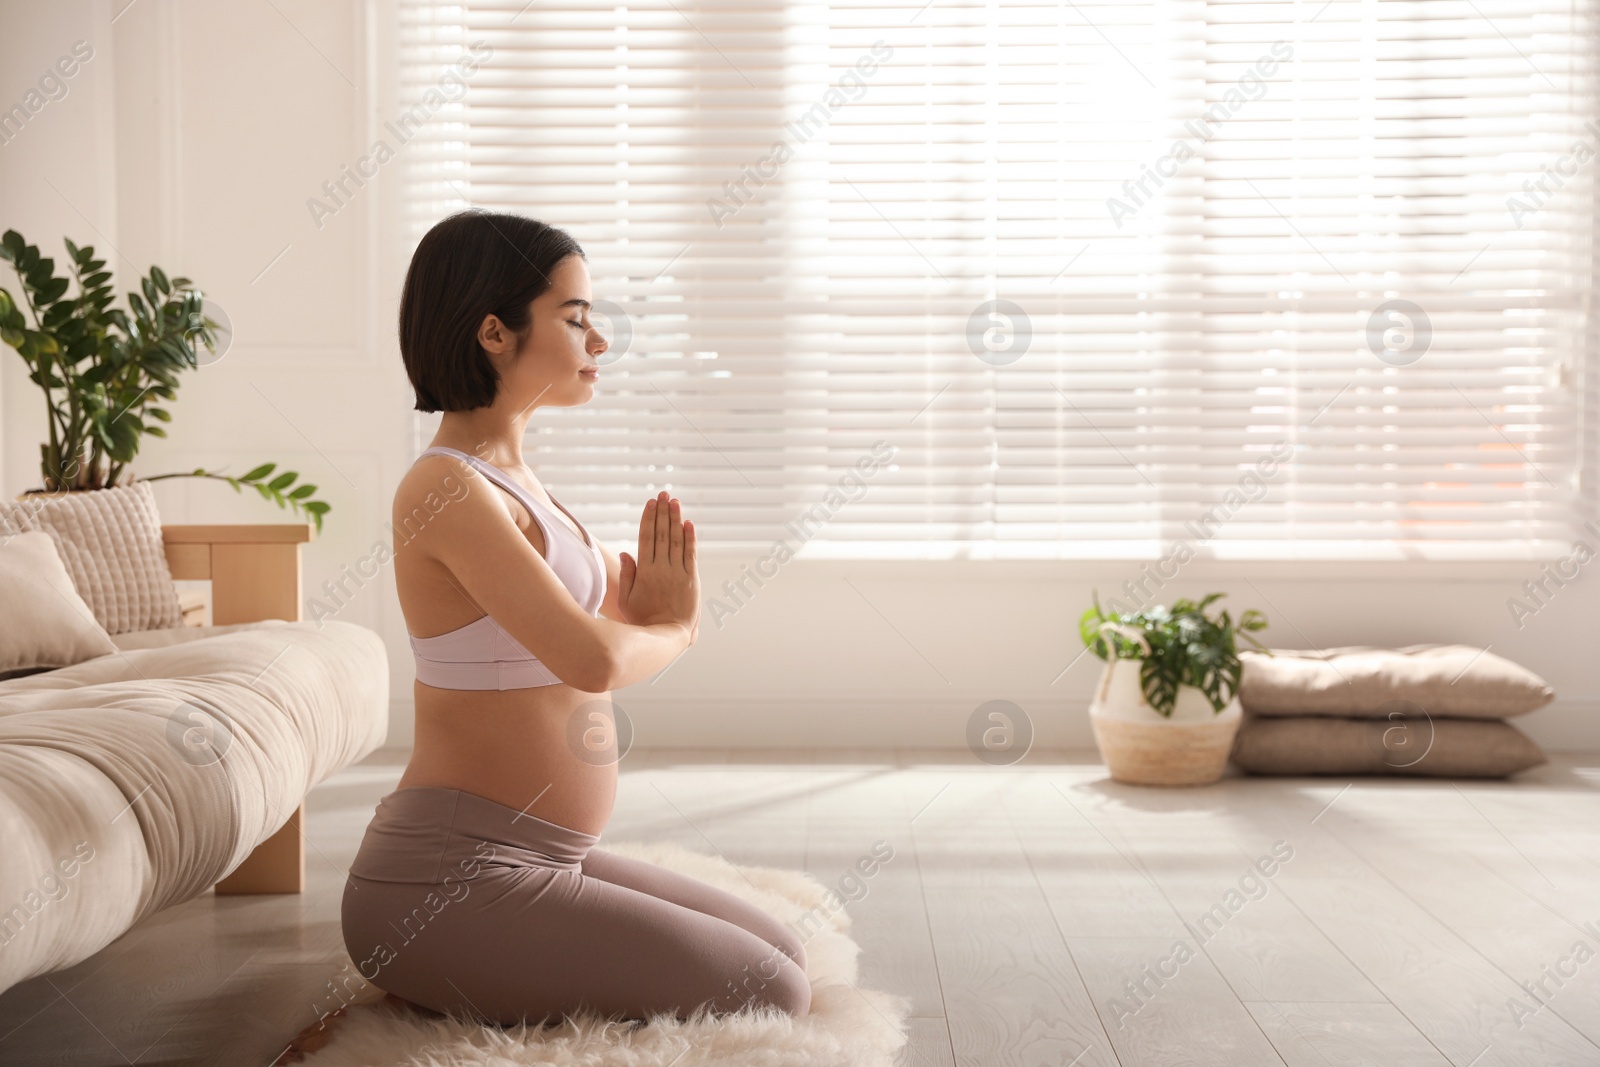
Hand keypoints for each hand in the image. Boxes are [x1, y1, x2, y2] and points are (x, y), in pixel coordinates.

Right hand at [618, 491, 699, 634]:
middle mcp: (662, 569)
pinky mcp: (692, 580)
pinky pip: (691, 555)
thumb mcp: (625, 600)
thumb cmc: (642, 620)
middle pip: (662, 534)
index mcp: (644, 572)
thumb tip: (626, 553)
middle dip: (662, 512)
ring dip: (676, 519)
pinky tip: (688, 524)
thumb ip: (626, 575)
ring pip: (677, 540)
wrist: (666, 636)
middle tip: (663, 494)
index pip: (646, 538)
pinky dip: (690, 538)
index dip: (648, 518)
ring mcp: (678, 574)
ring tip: (675, 502)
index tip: (650, 503)